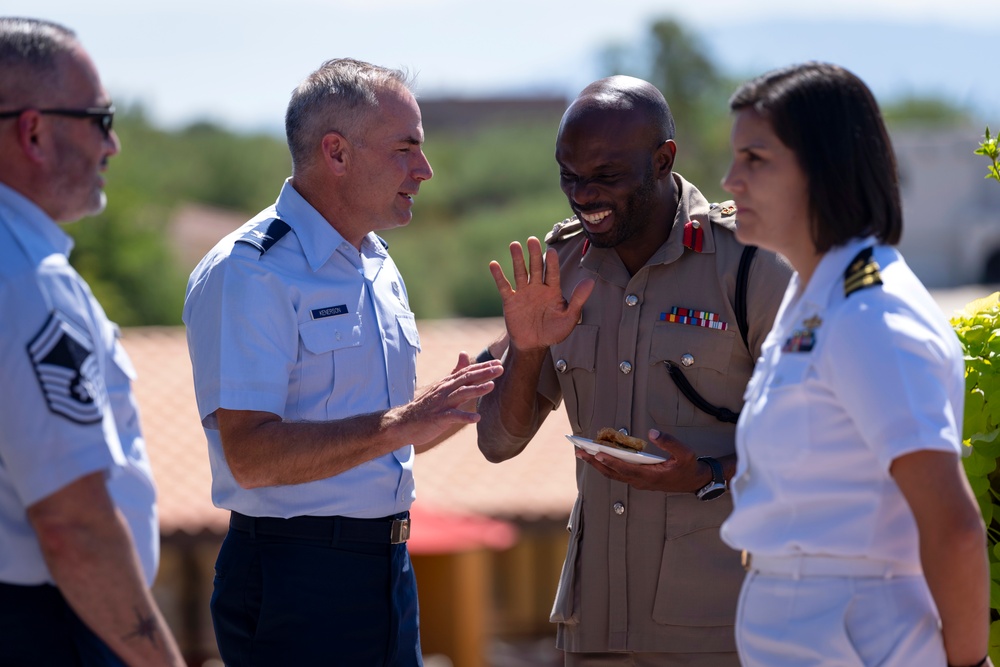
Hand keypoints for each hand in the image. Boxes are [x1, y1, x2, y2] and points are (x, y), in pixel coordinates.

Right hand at [390, 359, 502, 448]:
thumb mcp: (442, 386)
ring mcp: (442, 404)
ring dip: (476, 390)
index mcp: (447, 384)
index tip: (498, 363)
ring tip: (491, 386)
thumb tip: (464, 353)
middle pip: (466, 379)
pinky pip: (453, 416)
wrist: (405, 422)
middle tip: (500, 368)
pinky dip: (465, 417)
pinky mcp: (438, 418)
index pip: (467, 372)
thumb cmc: (427, 406)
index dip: (483, 367)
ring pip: (460, 394)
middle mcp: (445, 391)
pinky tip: (477, 418)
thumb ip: (455, 372)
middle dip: (484, 374)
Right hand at [489, 236, 593, 351]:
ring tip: (514, 245)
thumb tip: (590, 281)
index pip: (553, 273)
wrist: (534, 345)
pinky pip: (504, 286)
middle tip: (532, 240)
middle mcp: (538, 288)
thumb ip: (578, 300)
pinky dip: (498, 276)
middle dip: (534, 254)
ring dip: (517, 259)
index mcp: (553, 290)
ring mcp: (523, 293)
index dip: (552, 263)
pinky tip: (493, 264)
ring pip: (520, 273)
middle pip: (536, 268)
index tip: (551, 251)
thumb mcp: (569, 318)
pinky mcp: (510, 300)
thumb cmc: (553, 332)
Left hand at [575, 429, 709, 492]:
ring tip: (581, 453)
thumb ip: (670, 442)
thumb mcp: (685, 453)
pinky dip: (604, 465)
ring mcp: (637, 481)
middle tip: (579, 452)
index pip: (626, 469)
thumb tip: (652, 432)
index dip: (611, 462)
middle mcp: (640, 481)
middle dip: (595, 462)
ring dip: (596, 464)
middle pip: (613, 473)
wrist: (692, 481)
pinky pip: (617, 473)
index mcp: (651, 476)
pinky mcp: (637, 479)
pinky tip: (596, 455)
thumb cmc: (687, 467)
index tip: (597, 454)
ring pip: (613, 474)